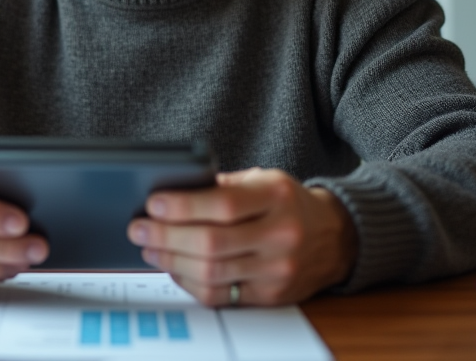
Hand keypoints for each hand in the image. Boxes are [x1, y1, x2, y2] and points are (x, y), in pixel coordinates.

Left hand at [127, 167, 356, 306]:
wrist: (336, 236)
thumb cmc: (289, 204)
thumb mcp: (264, 180)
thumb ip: (223, 186)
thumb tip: (172, 194)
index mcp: (277, 196)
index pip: (223, 204)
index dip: (182, 206)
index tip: (153, 204)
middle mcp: (281, 234)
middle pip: (212, 243)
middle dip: (166, 236)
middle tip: (139, 229)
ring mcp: (278, 270)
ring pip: (212, 273)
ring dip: (171, 261)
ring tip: (149, 248)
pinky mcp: (271, 296)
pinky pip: (220, 296)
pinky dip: (189, 283)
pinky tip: (174, 268)